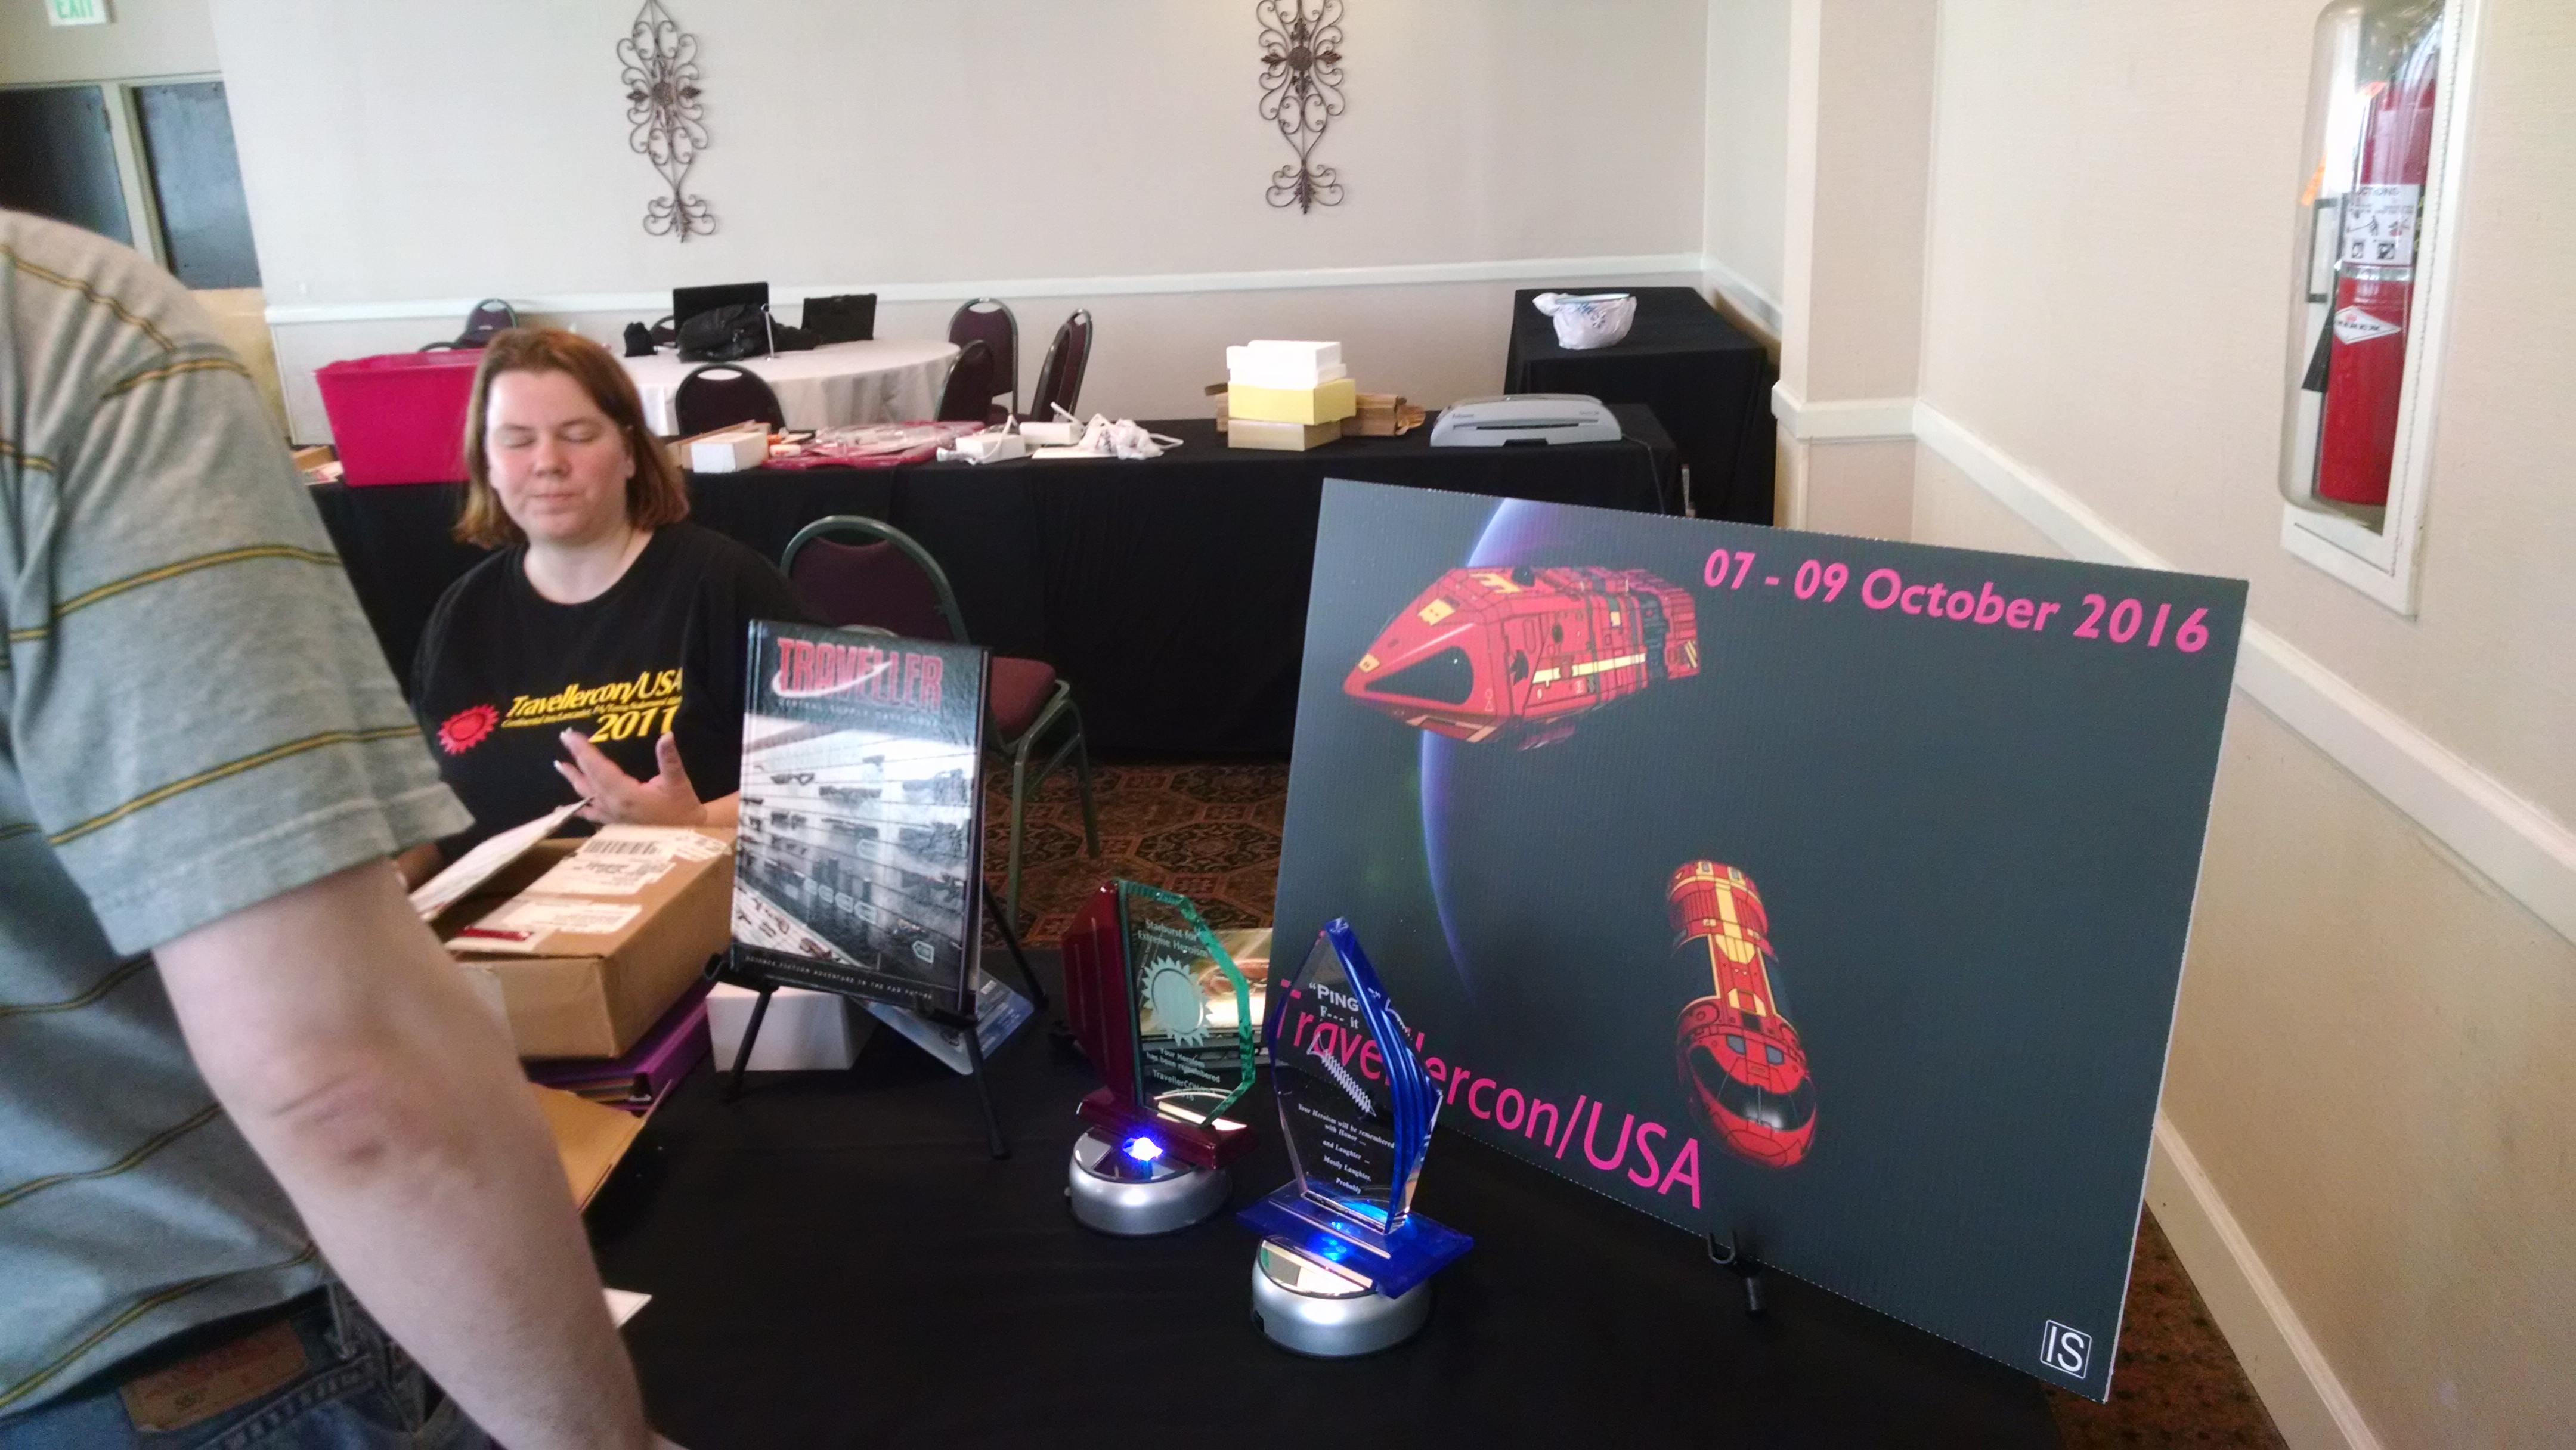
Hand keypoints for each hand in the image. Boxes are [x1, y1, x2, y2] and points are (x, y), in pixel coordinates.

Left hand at [554, 730, 708, 826]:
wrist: (686, 840)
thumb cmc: (683, 812)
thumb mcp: (679, 784)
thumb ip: (670, 760)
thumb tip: (667, 735)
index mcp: (625, 795)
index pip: (598, 768)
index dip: (583, 751)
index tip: (570, 735)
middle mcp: (612, 806)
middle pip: (589, 778)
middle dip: (576, 757)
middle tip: (564, 738)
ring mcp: (610, 817)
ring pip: (586, 794)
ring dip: (573, 778)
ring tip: (559, 765)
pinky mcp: (612, 824)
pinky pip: (590, 813)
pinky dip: (577, 807)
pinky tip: (565, 808)